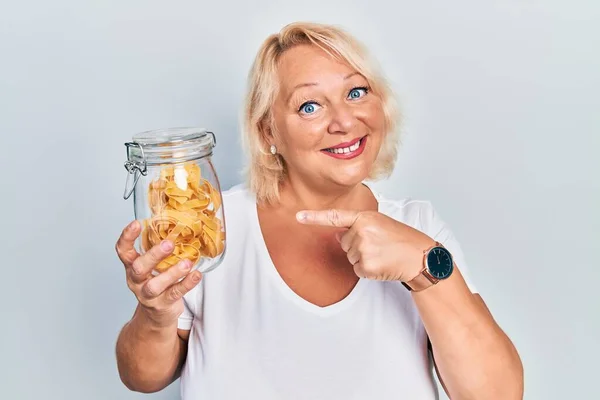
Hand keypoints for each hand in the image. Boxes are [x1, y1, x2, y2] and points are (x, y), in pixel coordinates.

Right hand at [115, 220, 201, 327]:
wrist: (156, 314)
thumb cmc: (157, 282)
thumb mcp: (153, 265)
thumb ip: (160, 249)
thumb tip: (179, 223)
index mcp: (132, 266)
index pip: (123, 251)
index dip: (127, 237)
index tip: (137, 223)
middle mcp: (136, 280)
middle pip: (139, 268)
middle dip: (153, 255)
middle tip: (168, 244)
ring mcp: (148, 295)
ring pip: (155, 285)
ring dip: (172, 273)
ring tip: (186, 263)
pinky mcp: (162, 305)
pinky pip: (174, 294)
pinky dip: (186, 284)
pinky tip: (196, 275)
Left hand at [296, 209, 434, 281]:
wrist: (420, 256)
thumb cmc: (401, 239)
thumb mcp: (379, 224)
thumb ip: (357, 226)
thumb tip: (337, 235)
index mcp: (365, 217)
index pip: (334, 217)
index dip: (314, 217)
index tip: (298, 216)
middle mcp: (361, 231)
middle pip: (344, 242)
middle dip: (358, 245)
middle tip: (380, 245)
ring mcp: (363, 249)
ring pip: (350, 257)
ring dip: (364, 258)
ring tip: (383, 254)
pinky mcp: (366, 266)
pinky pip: (356, 269)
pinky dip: (367, 270)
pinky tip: (382, 264)